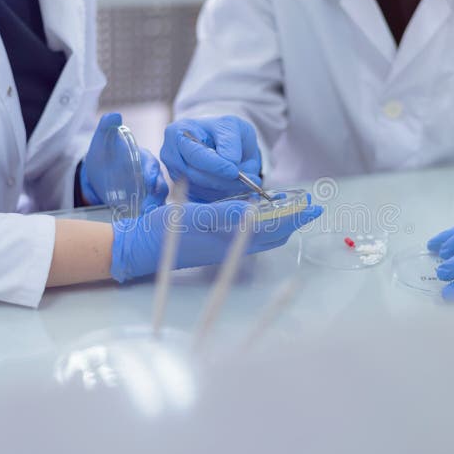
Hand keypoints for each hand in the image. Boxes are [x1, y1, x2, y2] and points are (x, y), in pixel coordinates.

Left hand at [81, 113, 168, 210]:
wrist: (96, 174)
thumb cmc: (102, 154)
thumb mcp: (102, 140)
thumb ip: (107, 126)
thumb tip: (114, 115)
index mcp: (145, 159)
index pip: (153, 166)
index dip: (152, 174)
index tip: (148, 181)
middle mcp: (151, 176)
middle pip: (160, 186)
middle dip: (156, 196)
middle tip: (148, 206)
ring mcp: (149, 191)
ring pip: (158, 201)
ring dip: (155, 210)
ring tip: (146, 218)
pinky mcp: (144, 204)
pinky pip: (152, 212)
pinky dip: (150, 219)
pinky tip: (143, 225)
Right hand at [110, 199, 322, 281]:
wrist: (140, 248)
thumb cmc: (165, 231)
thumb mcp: (195, 216)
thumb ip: (225, 214)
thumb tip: (255, 210)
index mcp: (233, 239)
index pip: (275, 227)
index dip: (295, 215)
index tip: (313, 205)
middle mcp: (233, 246)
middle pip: (274, 233)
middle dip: (293, 219)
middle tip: (309, 205)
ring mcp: (225, 247)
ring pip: (262, 235)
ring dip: (279, 221)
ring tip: (290, 208)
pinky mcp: (215, 245)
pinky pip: (248, 235)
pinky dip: (261, 223)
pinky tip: (255, 213)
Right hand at [160, 116, 261, 201]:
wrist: (218, 142)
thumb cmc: (222, 130)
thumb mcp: (231, 126)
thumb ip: (230, 142)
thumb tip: (231, 162)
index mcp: (176, 133)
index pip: (195, 154)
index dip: (216, 165)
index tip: (235, 171)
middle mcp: (170, 156)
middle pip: (196, 175)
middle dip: (225, 180)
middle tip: (252, 181)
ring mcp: (174, 176)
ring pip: (202, 190)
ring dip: (227, 189)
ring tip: (250, 183)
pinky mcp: (182, 191)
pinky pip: (203, 198)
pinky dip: (223, 195)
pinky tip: (237, 187)